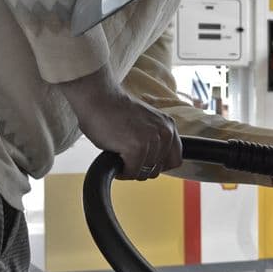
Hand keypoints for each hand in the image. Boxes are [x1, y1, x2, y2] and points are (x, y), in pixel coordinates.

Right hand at [57, 67, 181, 179]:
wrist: (98, 98)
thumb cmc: (115, 111)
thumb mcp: (146, 123)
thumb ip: (156, 139)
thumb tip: (156, 163)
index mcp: (169, 126)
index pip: (175, 160)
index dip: (157, 165)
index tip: (144, 162)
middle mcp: (164, 133)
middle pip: (157, 169)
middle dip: (141, 168)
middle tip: (127, 158)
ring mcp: (151, 140)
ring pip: (144, 173)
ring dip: (130, 169)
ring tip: (120, 156)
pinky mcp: (137, 148)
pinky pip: (132, 172)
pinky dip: (122, 172)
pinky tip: (114, 160)